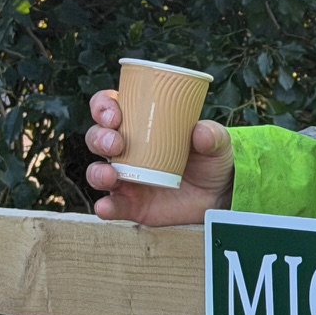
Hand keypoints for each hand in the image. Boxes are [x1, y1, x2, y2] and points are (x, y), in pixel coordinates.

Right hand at [84, 88, 233, 225]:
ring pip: (96, 172)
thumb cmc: (211, 158)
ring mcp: (125, 177)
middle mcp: (125, 149)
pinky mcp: (131, 204)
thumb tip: (200, 132)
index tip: (114, 113)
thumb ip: (212, 134)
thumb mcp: (216, 141)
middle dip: (100, 138)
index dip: (103, 107)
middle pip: (97, 138)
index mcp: (139, 124)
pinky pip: (111, 206)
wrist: (219, 194)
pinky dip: (105, 207)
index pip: (109, 108)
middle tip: (117, 143)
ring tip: (111, 175)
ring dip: (97, 172)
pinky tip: (107, 207)